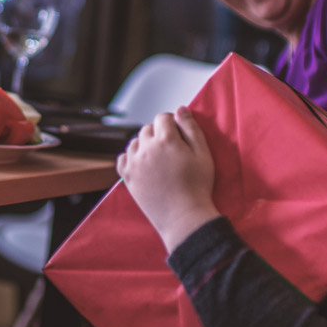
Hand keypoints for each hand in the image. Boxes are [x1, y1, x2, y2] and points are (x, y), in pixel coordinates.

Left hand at [116, 107, 220, 252]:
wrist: (183, 217)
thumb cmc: (198, 185)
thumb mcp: (203, 154)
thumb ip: (191, 128)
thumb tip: (180, 109)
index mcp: (166, 139)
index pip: (163, 117)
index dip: (172, 123)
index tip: (178, 135)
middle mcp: (146, 148)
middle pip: (147, 128)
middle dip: (158, 134)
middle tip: (171, 150)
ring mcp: (134, 163)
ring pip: (135, 142)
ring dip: (144, 145)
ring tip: (158, 159)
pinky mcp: (127, 177)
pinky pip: (123, 158)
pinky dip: (131, 158)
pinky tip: (143, 165)